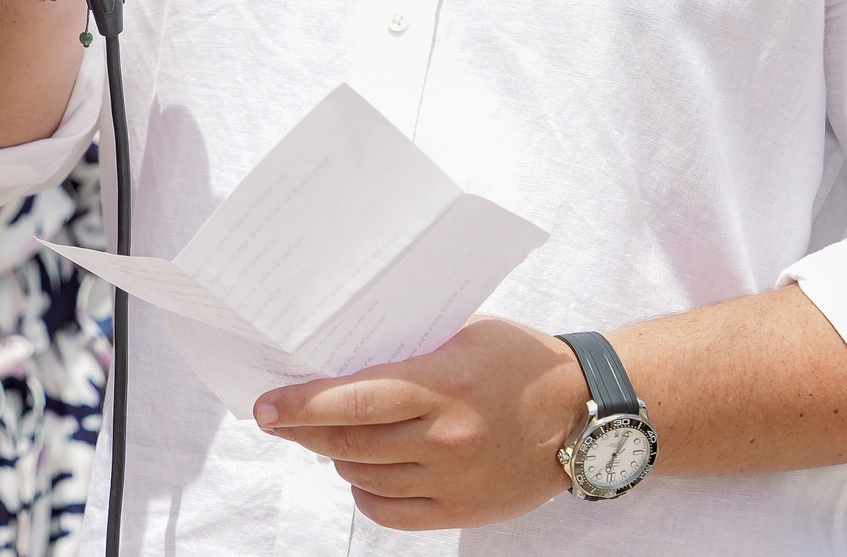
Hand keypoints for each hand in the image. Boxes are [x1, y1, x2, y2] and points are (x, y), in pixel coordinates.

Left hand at [253, 317, 588, 530]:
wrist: (583, 414)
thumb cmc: (518, 362)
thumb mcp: (461, 335)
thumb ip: (406, 348)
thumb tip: (338, 358)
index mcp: (444, 384)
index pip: (352, 401)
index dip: (299, 406)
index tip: (264, 407)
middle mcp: (447, 437)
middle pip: (349, 442)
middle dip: (303, 430)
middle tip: (280, 418)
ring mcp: (454, 479)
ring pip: (364, 475)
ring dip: (336, 456)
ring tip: (330, 436)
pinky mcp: (463, 511)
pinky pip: (391, 512)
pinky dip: (366, 491)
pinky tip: (364, 471)